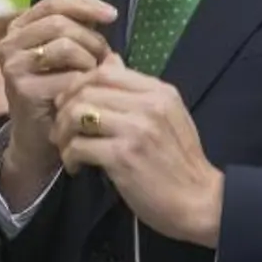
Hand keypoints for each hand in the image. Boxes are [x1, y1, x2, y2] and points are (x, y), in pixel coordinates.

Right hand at [0, 0, 117, 196]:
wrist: (39, 139)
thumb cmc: (57, 92)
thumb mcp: (69, 55)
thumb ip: (80, 29)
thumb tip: (100, 6)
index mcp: (18, 29)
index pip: (53, 3)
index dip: (84, 4)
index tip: (112, 15)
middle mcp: (9, 44)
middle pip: (61, 23)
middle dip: (91, 39)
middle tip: (105, 57)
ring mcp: (13, 67)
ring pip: (67, 46)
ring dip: (91, 61)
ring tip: (94, 77)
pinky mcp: (24, 89)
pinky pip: (69, 76)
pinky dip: (86, 83)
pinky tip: (87, 93)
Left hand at [54, 55, 223, 247]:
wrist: (200, 202)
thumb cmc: (180, 161)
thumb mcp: (166, 115)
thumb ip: (136, 89)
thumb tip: (109, 59)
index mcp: (159, 91)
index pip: (105, 71)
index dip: (78, 85)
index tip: (70, 103)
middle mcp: (148, 105)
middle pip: (86, 91)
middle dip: (64, 110)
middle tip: (61, 130)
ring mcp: (136, 130)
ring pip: (77, 114)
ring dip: (63, 132)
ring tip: (67, 148)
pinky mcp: (123, 156)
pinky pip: (79, 145)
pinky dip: (70, 156)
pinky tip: (76, 166)